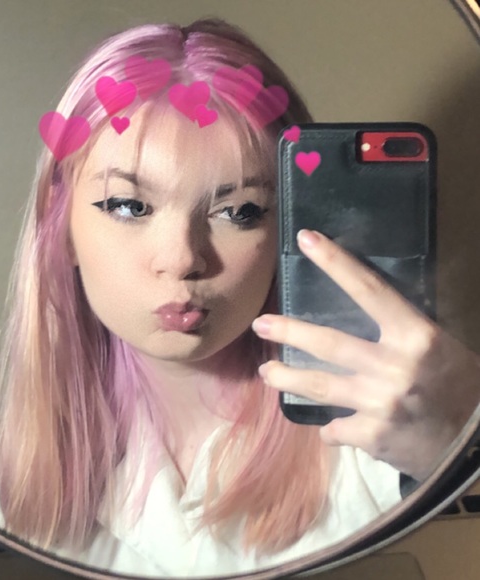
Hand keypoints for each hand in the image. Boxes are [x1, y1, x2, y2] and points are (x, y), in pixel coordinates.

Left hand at [253, 229, 479, 480]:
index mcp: (416, 335)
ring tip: (266, 373)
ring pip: (319, 386)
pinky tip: (331, 428)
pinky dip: (331, 428)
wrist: (478, 445)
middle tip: (260, 325)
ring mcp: (380, 403)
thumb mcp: (437, 346)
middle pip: (328, 343)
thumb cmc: (460, 385)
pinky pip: (336, 428)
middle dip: (289, 332)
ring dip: (287, 379)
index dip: (336, 263)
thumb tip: (358, 309)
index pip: (369, 289)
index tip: (306, 239)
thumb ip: (398, 330)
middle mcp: (394, 366)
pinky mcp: (373, 436)